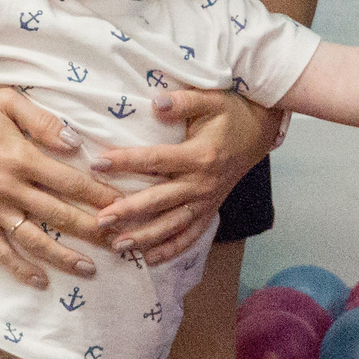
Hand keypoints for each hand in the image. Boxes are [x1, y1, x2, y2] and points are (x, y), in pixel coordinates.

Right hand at [0, 84, 121, 287]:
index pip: (69, 181)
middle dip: (93, 229)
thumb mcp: (6, 99)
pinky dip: (19, 269)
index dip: (99, 194)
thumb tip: (75, 143)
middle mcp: (7, 188)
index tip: (123, 204)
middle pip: (59, 214)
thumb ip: (42, 121)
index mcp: (19, 157)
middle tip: (120, 242)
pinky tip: (40, 281)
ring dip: (63, 257)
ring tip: (90, 269)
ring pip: (33, 240)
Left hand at [85, 86, 270, 266]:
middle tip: (100, 220)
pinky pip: (191, 235)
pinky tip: (149, 260)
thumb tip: (156, 103)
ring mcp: (207, 201)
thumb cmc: (232, 113)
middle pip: (160, 200)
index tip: (97, 164)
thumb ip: (184, 102)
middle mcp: (202, 183)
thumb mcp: (212, 99)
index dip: (125, 162)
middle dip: (129, 211)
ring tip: (117, 245)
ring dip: (146, 237)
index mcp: (199, 155)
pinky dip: (172, 249)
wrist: (261, 131)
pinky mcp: (210, 210)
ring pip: (173, 225)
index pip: (155, 160)